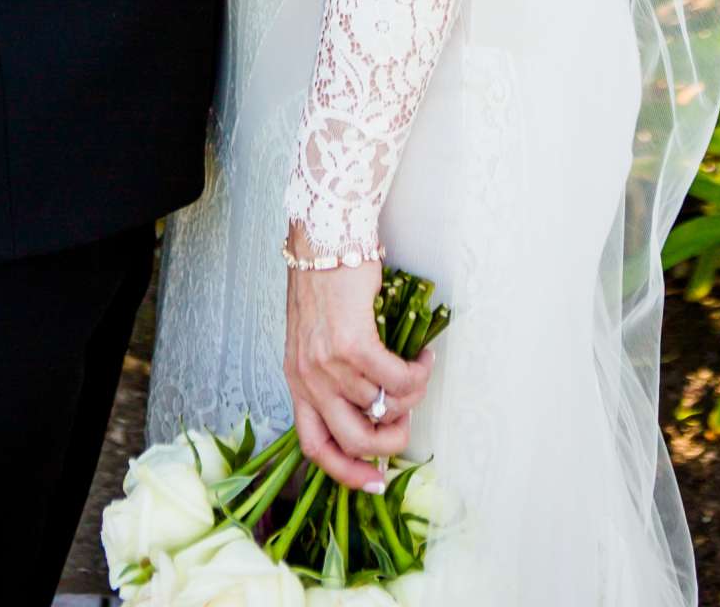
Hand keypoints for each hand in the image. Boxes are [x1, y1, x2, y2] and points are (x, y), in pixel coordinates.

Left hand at [284, 250, 431, 490]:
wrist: (324, 239)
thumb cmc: (322, 283)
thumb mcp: (314, 339)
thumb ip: (332, 374)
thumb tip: (372, 408)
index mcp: (297, 382)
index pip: (315, 446)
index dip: (346, 472)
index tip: (375, 481)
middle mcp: (309, 379)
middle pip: (354, 440)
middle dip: (390, 444)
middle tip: (408, 421)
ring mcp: (329, 363)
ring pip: (382, 407)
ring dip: (410, 396)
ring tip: (418, 373)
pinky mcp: (353, 344)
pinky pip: (396, 378)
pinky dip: (417, 375)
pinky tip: (422, 359)